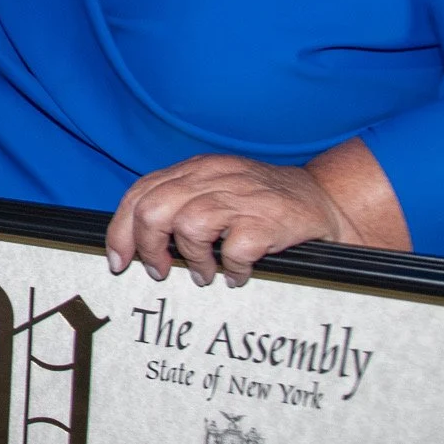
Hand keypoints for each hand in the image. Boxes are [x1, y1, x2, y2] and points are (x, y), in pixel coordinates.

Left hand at [106, 154, 343, 287]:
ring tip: (205, 274)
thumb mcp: (215, 190)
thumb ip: (179, 204)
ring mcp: (241, 197)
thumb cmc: (262, 203)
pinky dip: (231, 269)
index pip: (140, 193)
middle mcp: (213, 177)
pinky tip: (237, 274)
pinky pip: (233, 249)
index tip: (119, 260)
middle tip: (160, 271)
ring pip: (188, 227)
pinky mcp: (267, 220)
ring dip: (192, 260)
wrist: (323, 200)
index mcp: (195, 169)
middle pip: (155, 209)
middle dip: (148, 247)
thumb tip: (134, 241)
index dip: (122, 230)